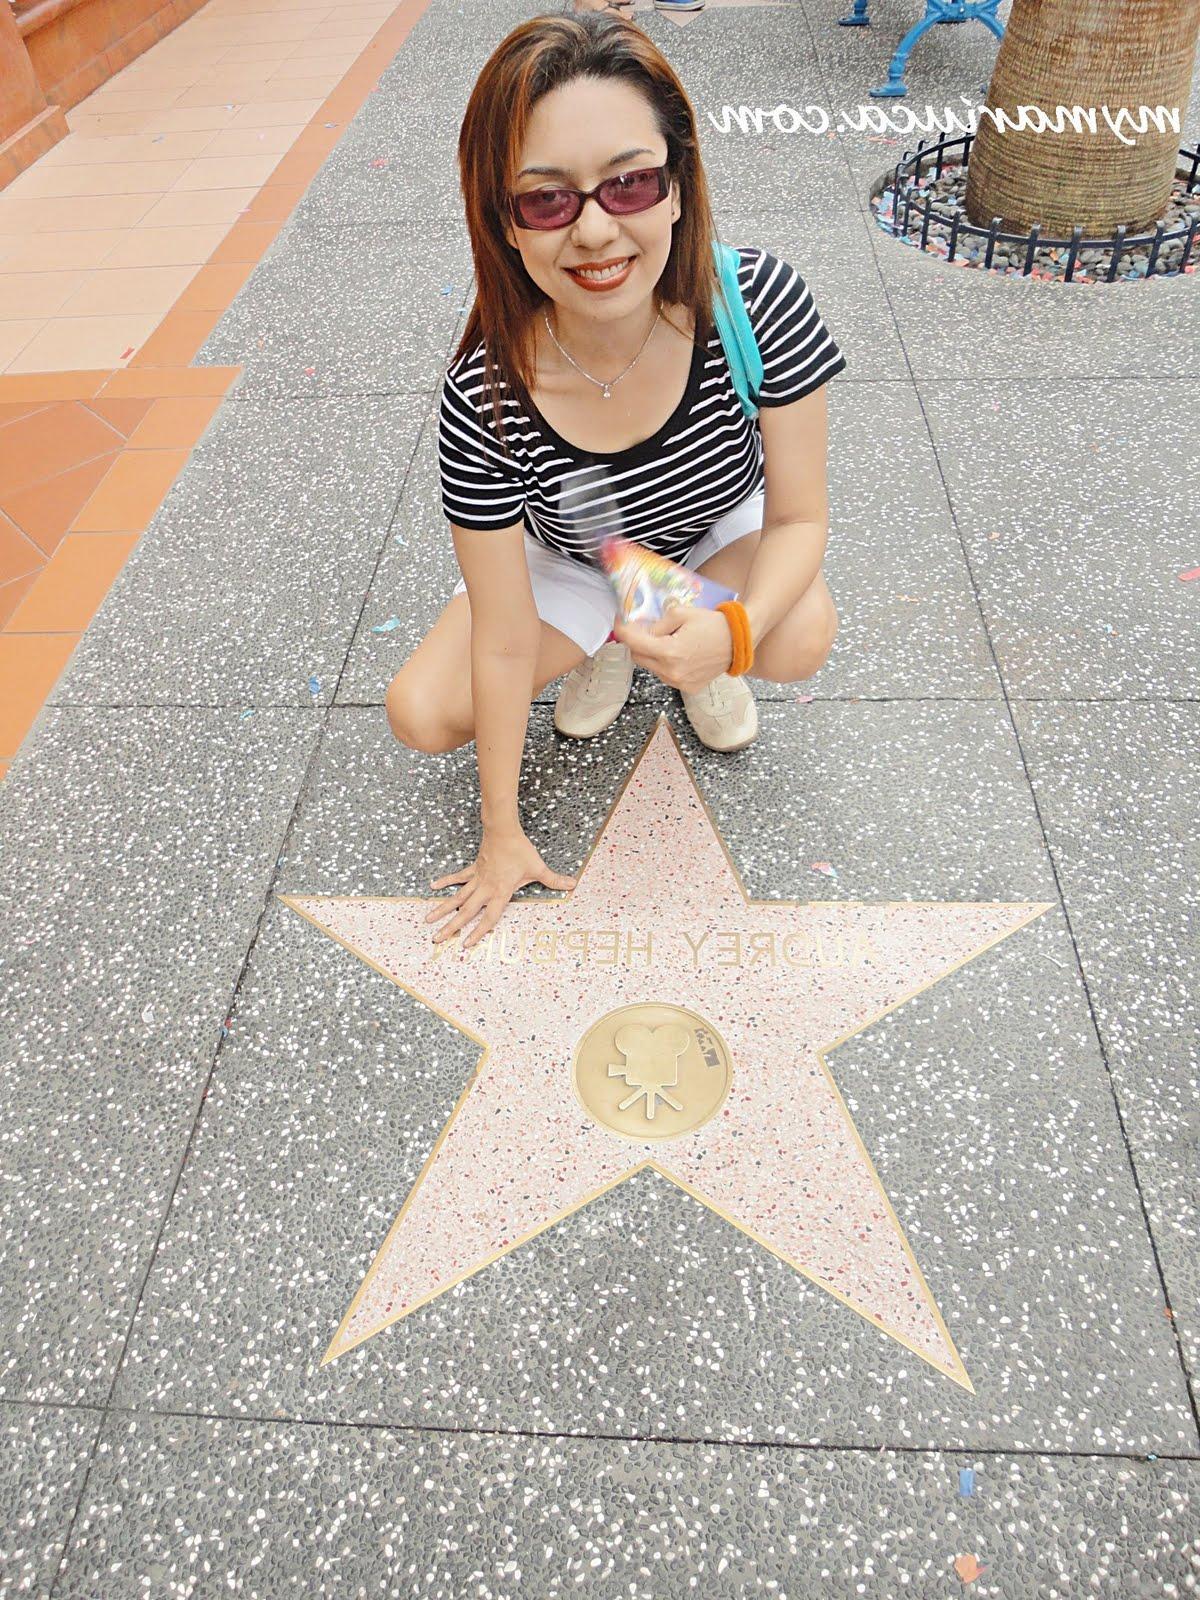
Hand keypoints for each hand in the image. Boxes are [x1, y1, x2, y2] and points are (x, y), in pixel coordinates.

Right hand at [424, 828, 576, 949]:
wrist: (503, 830)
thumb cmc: (520, 850)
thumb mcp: (538, 868)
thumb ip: (553, 880)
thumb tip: (571, 885)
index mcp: (500, 893)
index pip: (489, 918)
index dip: (478, 932)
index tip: (466, 944)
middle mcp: (485, 889)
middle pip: (465, 912)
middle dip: (451, 927)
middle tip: (436, 939)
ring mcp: (477, 879)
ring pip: (457, 897)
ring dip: (442, 909)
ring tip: (427, 920)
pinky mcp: (474, 868)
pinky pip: (458, 877)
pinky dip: (446, 881)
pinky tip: (433, 887)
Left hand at [612, 604, 734, 693]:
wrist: (738, 642)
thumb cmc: (713, 625)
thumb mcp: (681, 613)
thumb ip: (657, 623)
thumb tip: (641, 630)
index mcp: (669, 652)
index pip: (632, 643)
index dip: (621, 630)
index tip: (619, 622)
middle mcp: (671, 672)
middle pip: (638, 657)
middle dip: (637, 643)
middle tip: (644, 630)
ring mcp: (679, 683)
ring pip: (652, 668)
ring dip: (653, 654)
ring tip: (669, 641)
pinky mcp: (687, 688)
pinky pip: (666, 675)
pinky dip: (666, 664)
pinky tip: (680, 654)